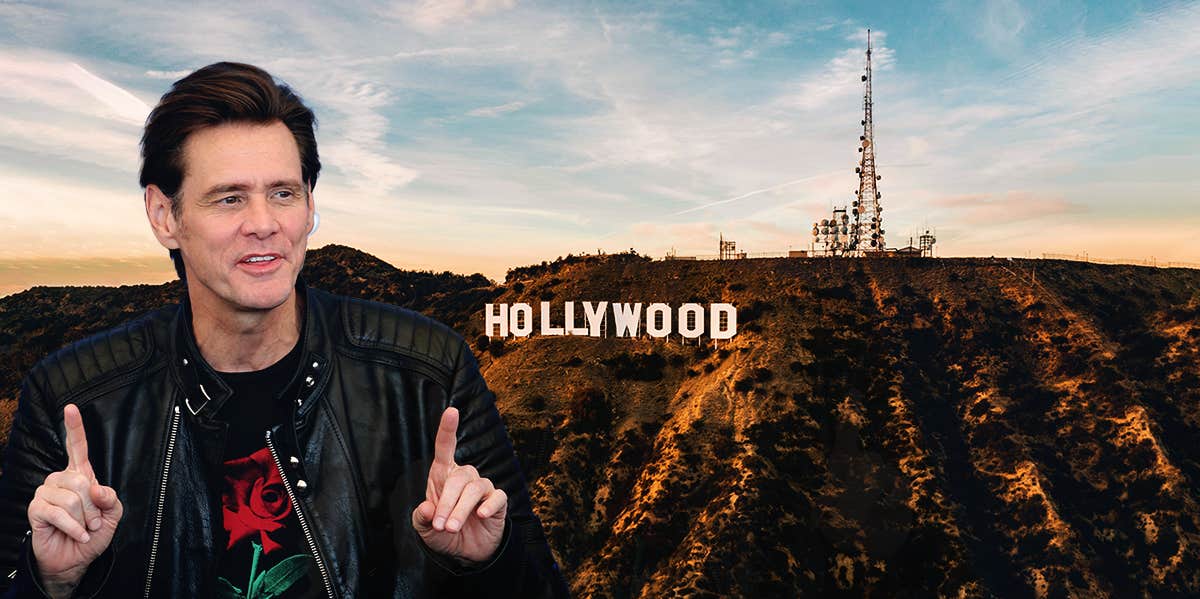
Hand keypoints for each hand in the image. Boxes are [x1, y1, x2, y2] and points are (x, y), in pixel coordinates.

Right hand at [27, 404, 122, 596]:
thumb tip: (97, 488)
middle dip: (94, 507)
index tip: (71, 408)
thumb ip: (111, 498)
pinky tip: (78, 535)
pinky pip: (59, 513)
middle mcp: (60, 479)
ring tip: (84, 528)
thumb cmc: (93, 533)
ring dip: (85, 519)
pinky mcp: (36, 509)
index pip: (77, 447)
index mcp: (80, 475)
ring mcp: (46, 492)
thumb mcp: (113, 514)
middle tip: (95, 522)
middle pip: (82, 482)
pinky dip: (75, 528)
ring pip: (72, 498)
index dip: (74, 427)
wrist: (76, 559)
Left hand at [412, 407, 507, 564]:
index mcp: (444, 475)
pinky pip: (497, 496)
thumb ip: (421, 518)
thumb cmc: (444, 532)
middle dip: (447, 502)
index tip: (452, 411)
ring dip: (461, 509)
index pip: (445, 447)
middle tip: (441, 525)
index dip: (448, 429)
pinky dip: (488, 506)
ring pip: (475, 489)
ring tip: (451, 528)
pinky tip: (480, 516)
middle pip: (459, 477)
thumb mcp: (425, 529)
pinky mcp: (498, 501)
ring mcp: (482, 487)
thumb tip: (427, 507)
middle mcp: (464, 476)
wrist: (467, 551)